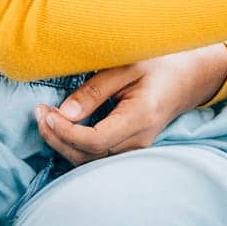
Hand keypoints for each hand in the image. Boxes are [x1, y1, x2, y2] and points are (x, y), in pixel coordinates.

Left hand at [33, 44, 226, 166]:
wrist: (188, 78)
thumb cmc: (158, 64)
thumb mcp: (127, 66)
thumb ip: (96, 89)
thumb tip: (65, 112)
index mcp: (140, 117)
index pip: (95, 140)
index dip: (65, 131)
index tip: (45, 112)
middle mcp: (139, 140)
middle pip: (88, 156)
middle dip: (57, 138)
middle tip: (38, 112)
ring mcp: (136, 148)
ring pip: (90, 160)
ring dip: (63, 143)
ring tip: (45, 118)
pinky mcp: (129, 149)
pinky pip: (96, 156)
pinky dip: (74, 145)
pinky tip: (61, 127)